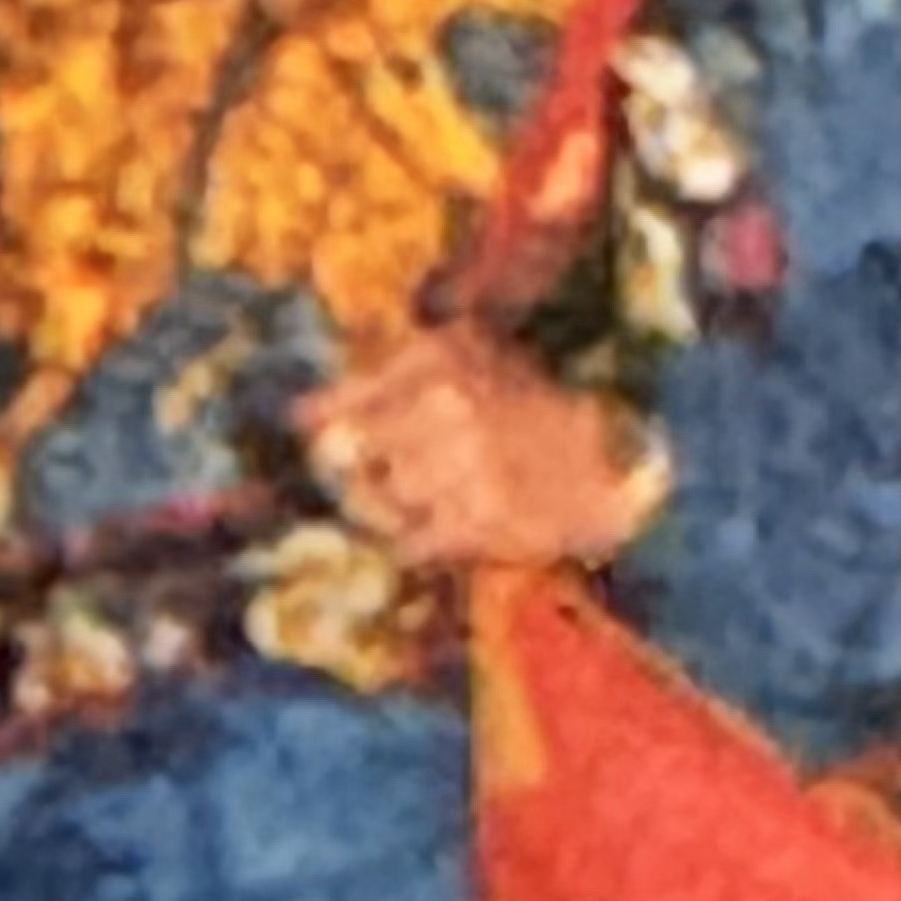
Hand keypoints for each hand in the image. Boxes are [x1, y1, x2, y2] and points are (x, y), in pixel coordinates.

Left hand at [303, 326, 669, 573]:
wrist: (603, 461)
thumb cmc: (523, 404)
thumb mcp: (465, 359)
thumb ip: (383, 377)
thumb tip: (297, 415)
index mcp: (437, 359)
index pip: (343, 401)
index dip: (321, 423)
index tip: (306, 432)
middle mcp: (445, 407)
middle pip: (350, 457)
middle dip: (359, 469)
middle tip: (383, 471)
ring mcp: (461, 466)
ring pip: (378, 501)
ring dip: (388, 507)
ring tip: (426, 496)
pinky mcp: (478, 521)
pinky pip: (409, 542)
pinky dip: (413, 541)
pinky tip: (439, 526)